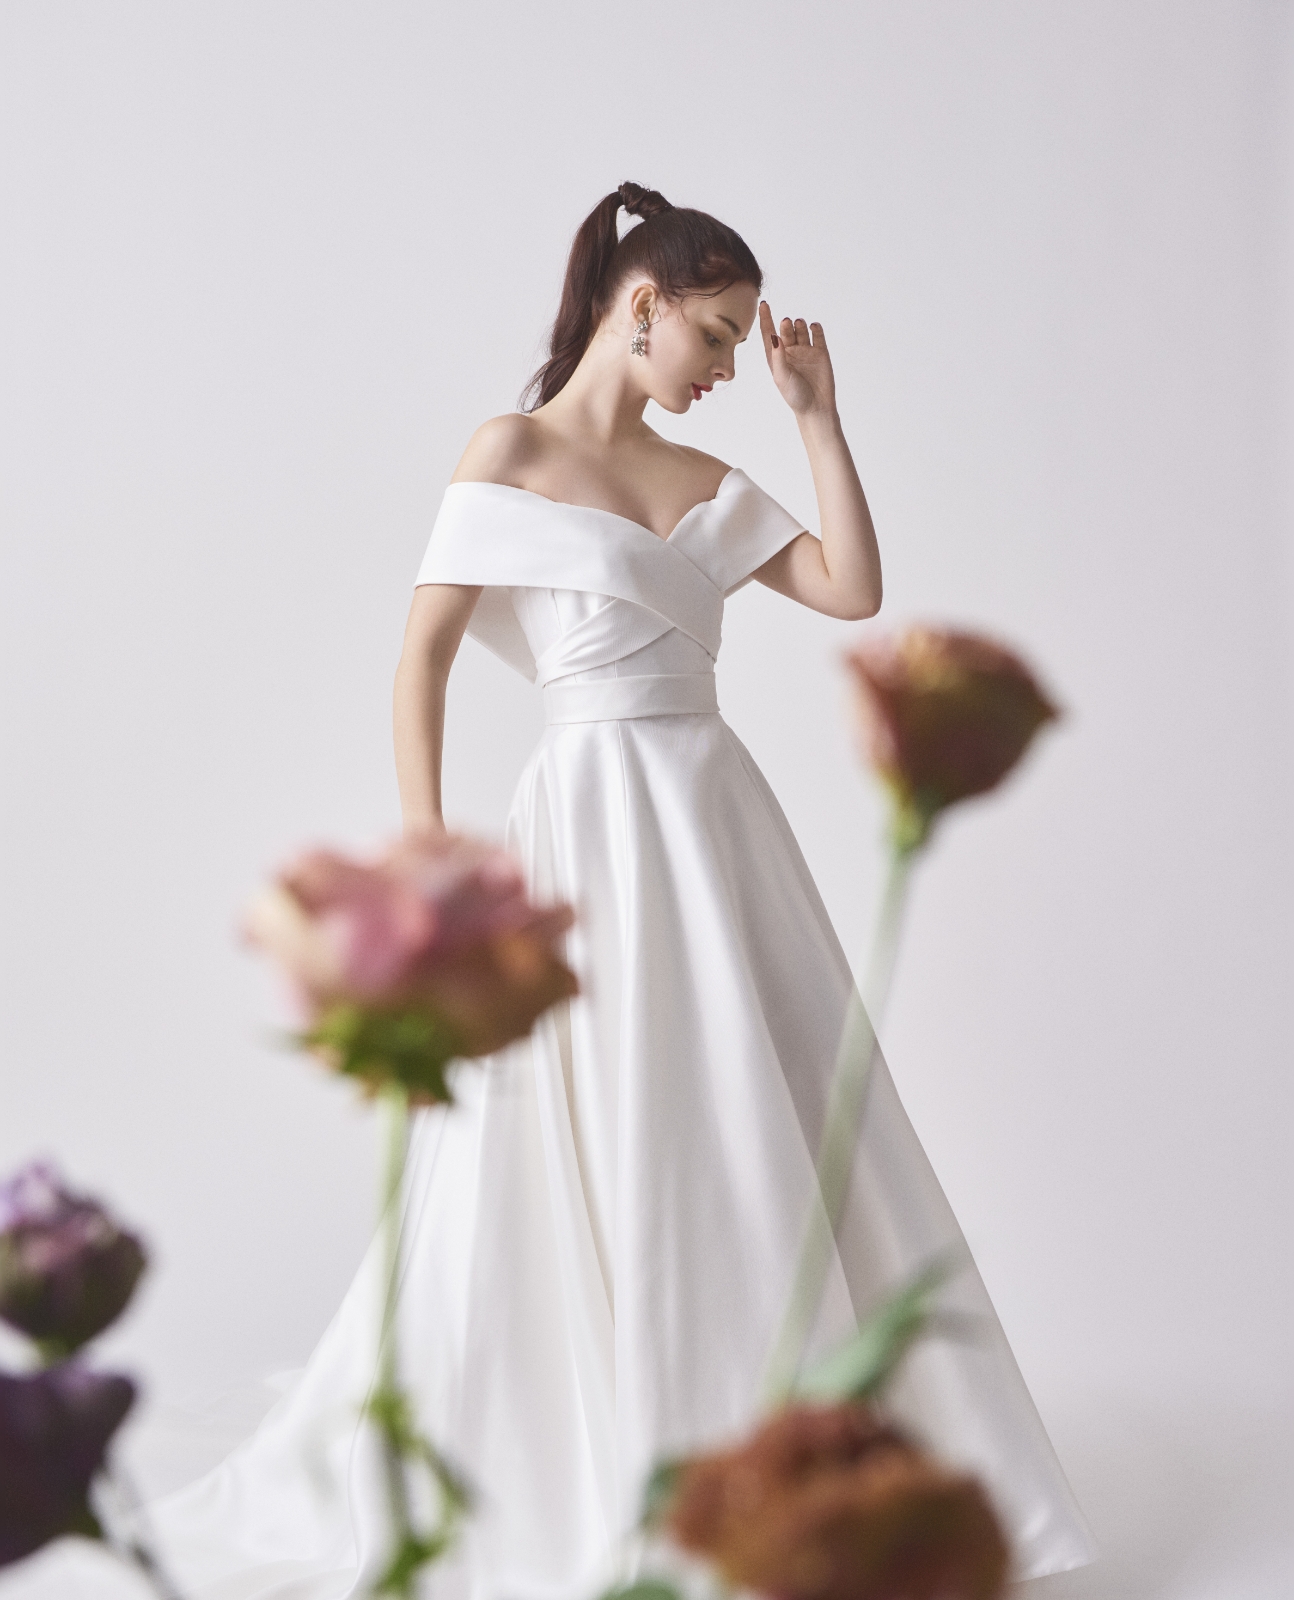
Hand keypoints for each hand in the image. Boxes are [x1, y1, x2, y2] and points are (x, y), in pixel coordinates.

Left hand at [759, 301, 836, 418]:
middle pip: (785, 330)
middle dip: (785, 325)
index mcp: (776, 358)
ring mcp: (805, 351)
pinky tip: (813, 326)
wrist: (816, 407)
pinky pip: (817, 334)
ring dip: (799, 324)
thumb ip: (777, 356)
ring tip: (799, 324)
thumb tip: (774, 336)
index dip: (765, 319)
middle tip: (787, 323)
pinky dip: (815, 327)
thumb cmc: (795, 396)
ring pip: (801, 330)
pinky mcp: (820, 352)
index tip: (763, 304)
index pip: (769, 334)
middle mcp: (790, 352)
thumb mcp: (781, 376)